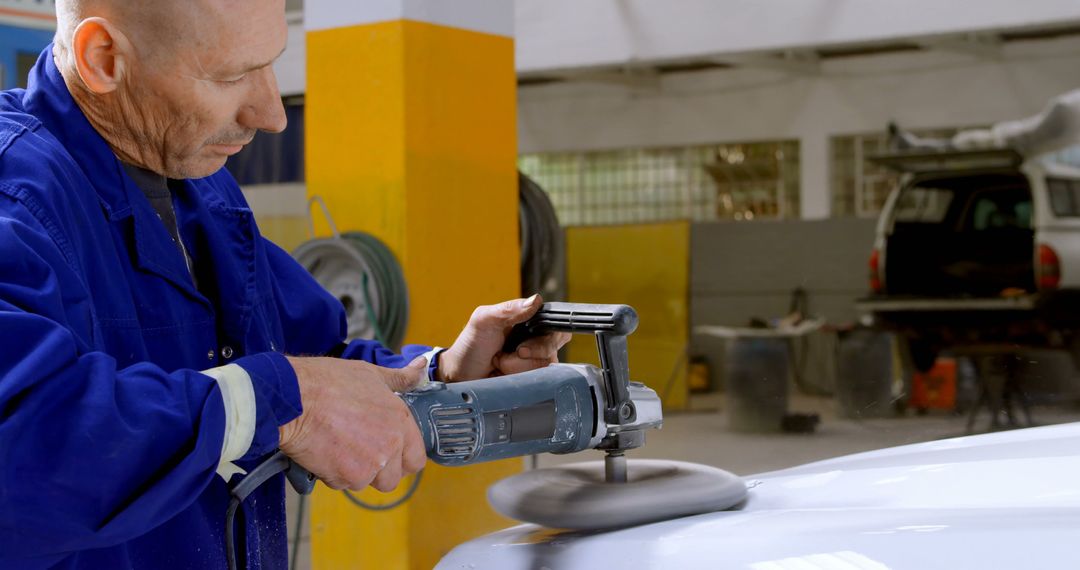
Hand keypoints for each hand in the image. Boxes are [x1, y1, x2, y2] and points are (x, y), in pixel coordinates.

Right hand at [279, 357, 426, 491]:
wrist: (292, 398)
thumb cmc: (328, 382)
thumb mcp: (370, 373)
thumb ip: (400, 378)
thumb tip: (422, 366)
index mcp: (400, 422)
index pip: (417, 459)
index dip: (403, 457)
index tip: (391, 450)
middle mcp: (389, 447)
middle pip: (392, 478)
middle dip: (379, 470)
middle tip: (361, 450)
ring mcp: (367, 465)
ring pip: (367, 482)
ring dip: (355, 472)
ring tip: (340, 446)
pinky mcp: (343, 477)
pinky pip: (343, 484)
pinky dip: (334, 474)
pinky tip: (325, 451)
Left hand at [437, 295, 572, 381]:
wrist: (460, 376)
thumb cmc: (470, 346)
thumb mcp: (484, 320)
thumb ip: (508, 308)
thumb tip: (535, 300)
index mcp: (526, 319)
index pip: (553, 321)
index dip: (549, 331)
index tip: (529, 340)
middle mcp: (534, 338)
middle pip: (553, 343)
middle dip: (532, 350)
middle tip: (515, 351)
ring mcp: (534, 359)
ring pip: (545, 362)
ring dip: (519, 365)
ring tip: (501, 361)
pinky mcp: (531, 377)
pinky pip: (538, 378)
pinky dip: (519, 375)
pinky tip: (506, 372)